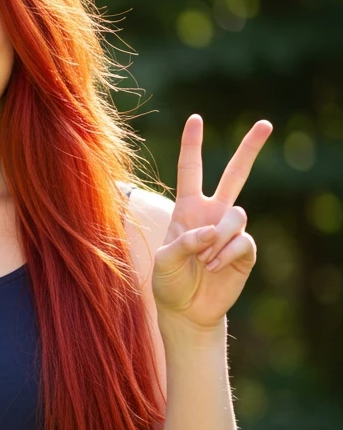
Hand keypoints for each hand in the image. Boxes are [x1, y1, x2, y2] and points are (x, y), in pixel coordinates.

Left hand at [152, 113, 272, 331]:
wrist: (188, 310)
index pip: (191, 170)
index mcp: (188, 208)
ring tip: (203, 260)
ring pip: (237, 214)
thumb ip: (183, 242)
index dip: (192, 145)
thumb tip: (213, 231)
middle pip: (235, 174)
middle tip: (265, 123)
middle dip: (250, 149)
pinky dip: (225, 254)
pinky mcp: (245, 250)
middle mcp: (212, 213)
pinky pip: (242, 241)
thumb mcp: (164, 261)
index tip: (195, 118)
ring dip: (218, 238)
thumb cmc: (169, 282)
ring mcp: (230, 230)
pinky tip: (214, 267)